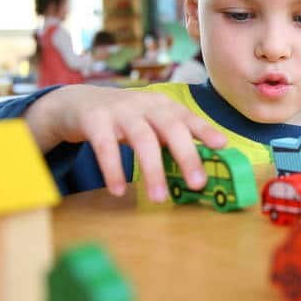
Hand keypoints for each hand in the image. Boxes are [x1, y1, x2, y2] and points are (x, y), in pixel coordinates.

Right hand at [24, 85, 226, 201]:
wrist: (77, 103)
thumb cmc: (124, 119)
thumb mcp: (150, 123)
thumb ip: (172, 140)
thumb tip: (200, 169)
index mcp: (163, 106)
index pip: (188, 118)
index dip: (205, 130)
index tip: (222, 146)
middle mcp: (146, 104)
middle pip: (171, 127)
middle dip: (186, 155)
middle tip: (198, 183)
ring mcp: (120, 110)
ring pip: (141, 139)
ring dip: (152, 170)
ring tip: (159, 198)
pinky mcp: (94, 120)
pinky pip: (105, 146)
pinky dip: (113, 169)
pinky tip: (119, 190)